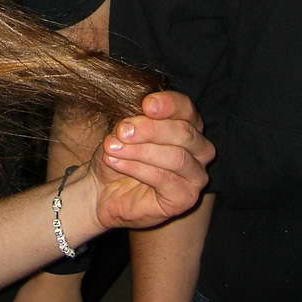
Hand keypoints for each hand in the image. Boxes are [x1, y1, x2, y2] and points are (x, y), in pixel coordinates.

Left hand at [89, 91, 213, 230]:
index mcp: (186, 122)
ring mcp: (196, 175)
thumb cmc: (118, 151)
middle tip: (122, 131)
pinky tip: (117, 162)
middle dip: (150, 129)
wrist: (102, 186)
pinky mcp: (185, 198)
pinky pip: (166, 180)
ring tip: (112, 148)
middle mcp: (199, 148)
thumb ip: (134, 120)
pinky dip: (137, 168)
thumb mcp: (122, 129)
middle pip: (184, 132)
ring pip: (177, 157)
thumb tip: (136, 116)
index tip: (146, 104)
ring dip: (140, 150)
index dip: (168, 104)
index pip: (185, 107)